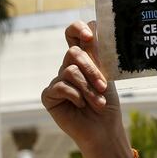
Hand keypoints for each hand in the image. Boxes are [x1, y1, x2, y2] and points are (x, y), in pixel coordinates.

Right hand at [41, 21, 125, 157]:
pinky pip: (60, 86)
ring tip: (98, 102)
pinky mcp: (49, 96)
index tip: (89, 36)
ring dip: (88, 88)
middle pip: (73, 52)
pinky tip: (81, 106)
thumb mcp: (107, 75)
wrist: (104, 130)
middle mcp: (68, 67)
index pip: (73, 34)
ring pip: (70, 71)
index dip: (78, 29)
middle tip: (103, 86)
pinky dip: (76, 96)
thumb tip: (95, 27)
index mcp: (83, 58)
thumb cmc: (107, 103)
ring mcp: (57, 81)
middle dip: (91, 69)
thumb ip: (99, 54)